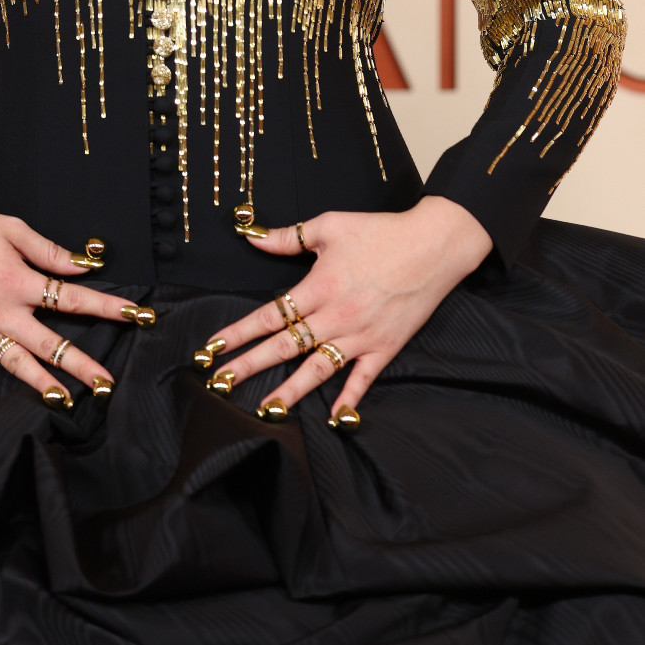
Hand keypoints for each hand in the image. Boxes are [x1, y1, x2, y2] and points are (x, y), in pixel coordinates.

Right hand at [0, 172, 140, 413]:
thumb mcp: (10, 228)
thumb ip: (48, 250)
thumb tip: (82, 265)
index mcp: (18, 281)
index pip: (72, 300)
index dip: (107, 308)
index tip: (135, 316)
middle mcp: (1, 312)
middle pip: (50, 344)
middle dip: (83, 365)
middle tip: (108, 384)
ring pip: (16, 365)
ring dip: (42, 385)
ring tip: (67, 402)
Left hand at [198, 196, 492, 420]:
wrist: (434, 245)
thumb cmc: (381, 231)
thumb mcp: (329, 225)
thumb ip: (288, 237)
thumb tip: (251, 236)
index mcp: (318, 287)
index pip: (268, 316)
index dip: (238, 333)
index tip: (212, 348)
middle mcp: (336, 317)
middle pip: (283, 348)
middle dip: (248, 367)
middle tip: (219, 384)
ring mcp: (361, 337)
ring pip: (317, 371)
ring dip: (288, 392)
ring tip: (264, 410)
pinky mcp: (385, 348)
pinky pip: (362, 380)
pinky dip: (348, 400)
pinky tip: (333, 419)